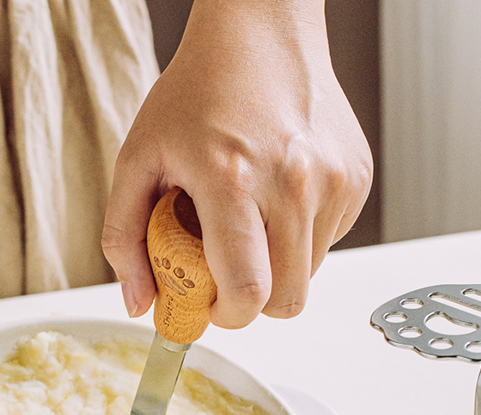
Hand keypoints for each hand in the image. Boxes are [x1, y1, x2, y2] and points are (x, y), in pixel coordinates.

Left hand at [102, 0, 371, 328]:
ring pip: (309, 274)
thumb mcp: (139, 158)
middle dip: (256, 302)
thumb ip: (124, 237)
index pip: (248, 291)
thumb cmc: (199, 90)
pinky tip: (279, 197)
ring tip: (253, 218)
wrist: (261, 33)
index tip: (212, 306)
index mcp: (233, 180)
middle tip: (230, 272)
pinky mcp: (356, 179)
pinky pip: (328, 241)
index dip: (228, 315)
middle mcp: (295, 183)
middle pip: (287, 300)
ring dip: (278, 265)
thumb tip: (140, 303)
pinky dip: (300, 236)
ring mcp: (333, 181)